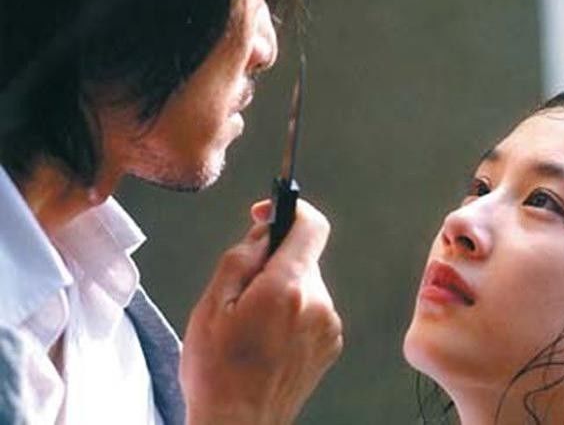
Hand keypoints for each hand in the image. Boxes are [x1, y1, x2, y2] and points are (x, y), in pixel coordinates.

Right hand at [180, 199, 342, 424]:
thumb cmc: (218, 374)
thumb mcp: (212, 305)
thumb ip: (241, 258)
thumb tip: (263, 233)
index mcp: (288, 289)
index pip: (312, 226)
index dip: (291, 210)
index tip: (270, 214)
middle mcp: (318, 304)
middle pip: (303, 256)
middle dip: (274, 262)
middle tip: (243, 292)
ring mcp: (328, 325)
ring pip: (306, 283)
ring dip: (283, 289)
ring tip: (253, 324)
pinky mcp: (330, 342)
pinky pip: (313, 308)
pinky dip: (294, 311)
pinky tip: (269, 338)